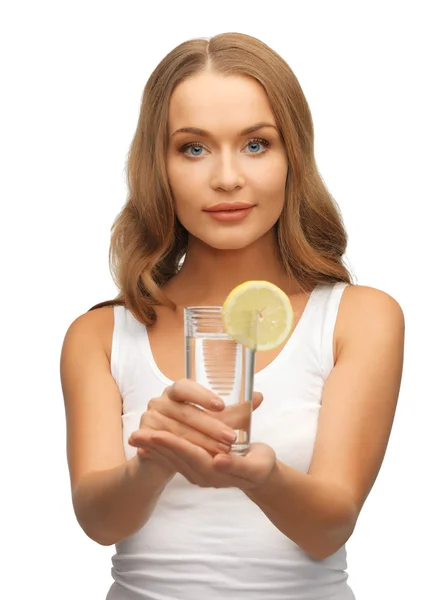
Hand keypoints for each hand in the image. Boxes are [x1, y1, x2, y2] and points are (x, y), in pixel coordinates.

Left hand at [129, 429, 276, 490]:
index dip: (172, 444)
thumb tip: (220, 460)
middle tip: (135, 434)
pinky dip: (159, 452)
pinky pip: (173, 460)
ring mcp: (196, 473)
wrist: (261, 476)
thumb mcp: (256, 466)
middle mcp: (202, 475)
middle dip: (155, 445)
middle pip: (175, 458)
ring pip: (171, 459)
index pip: (190, 454)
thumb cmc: (261, 466)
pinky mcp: (195, 468)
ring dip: (153, 448)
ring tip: (135, 437)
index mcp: (216, 472)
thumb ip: (238, 464)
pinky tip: (146, 443)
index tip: (155, 433)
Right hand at [131, 378, 262, 458]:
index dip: (202, 395)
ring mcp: (149, 419)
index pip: (185, 386)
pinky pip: (165, 448)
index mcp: (176, 391)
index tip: (221, 406)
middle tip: (231, 438)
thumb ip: (234, 411)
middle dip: (209, 426)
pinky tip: (203, 460)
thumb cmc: (195, 433)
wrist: (168, 458)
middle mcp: (160, 401)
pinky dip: (184, 454)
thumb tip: (259, 396)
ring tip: (222, 453)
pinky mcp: (144, 439)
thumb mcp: (216, 421)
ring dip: (200, 443)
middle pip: (184, 413)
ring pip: (177, 432)